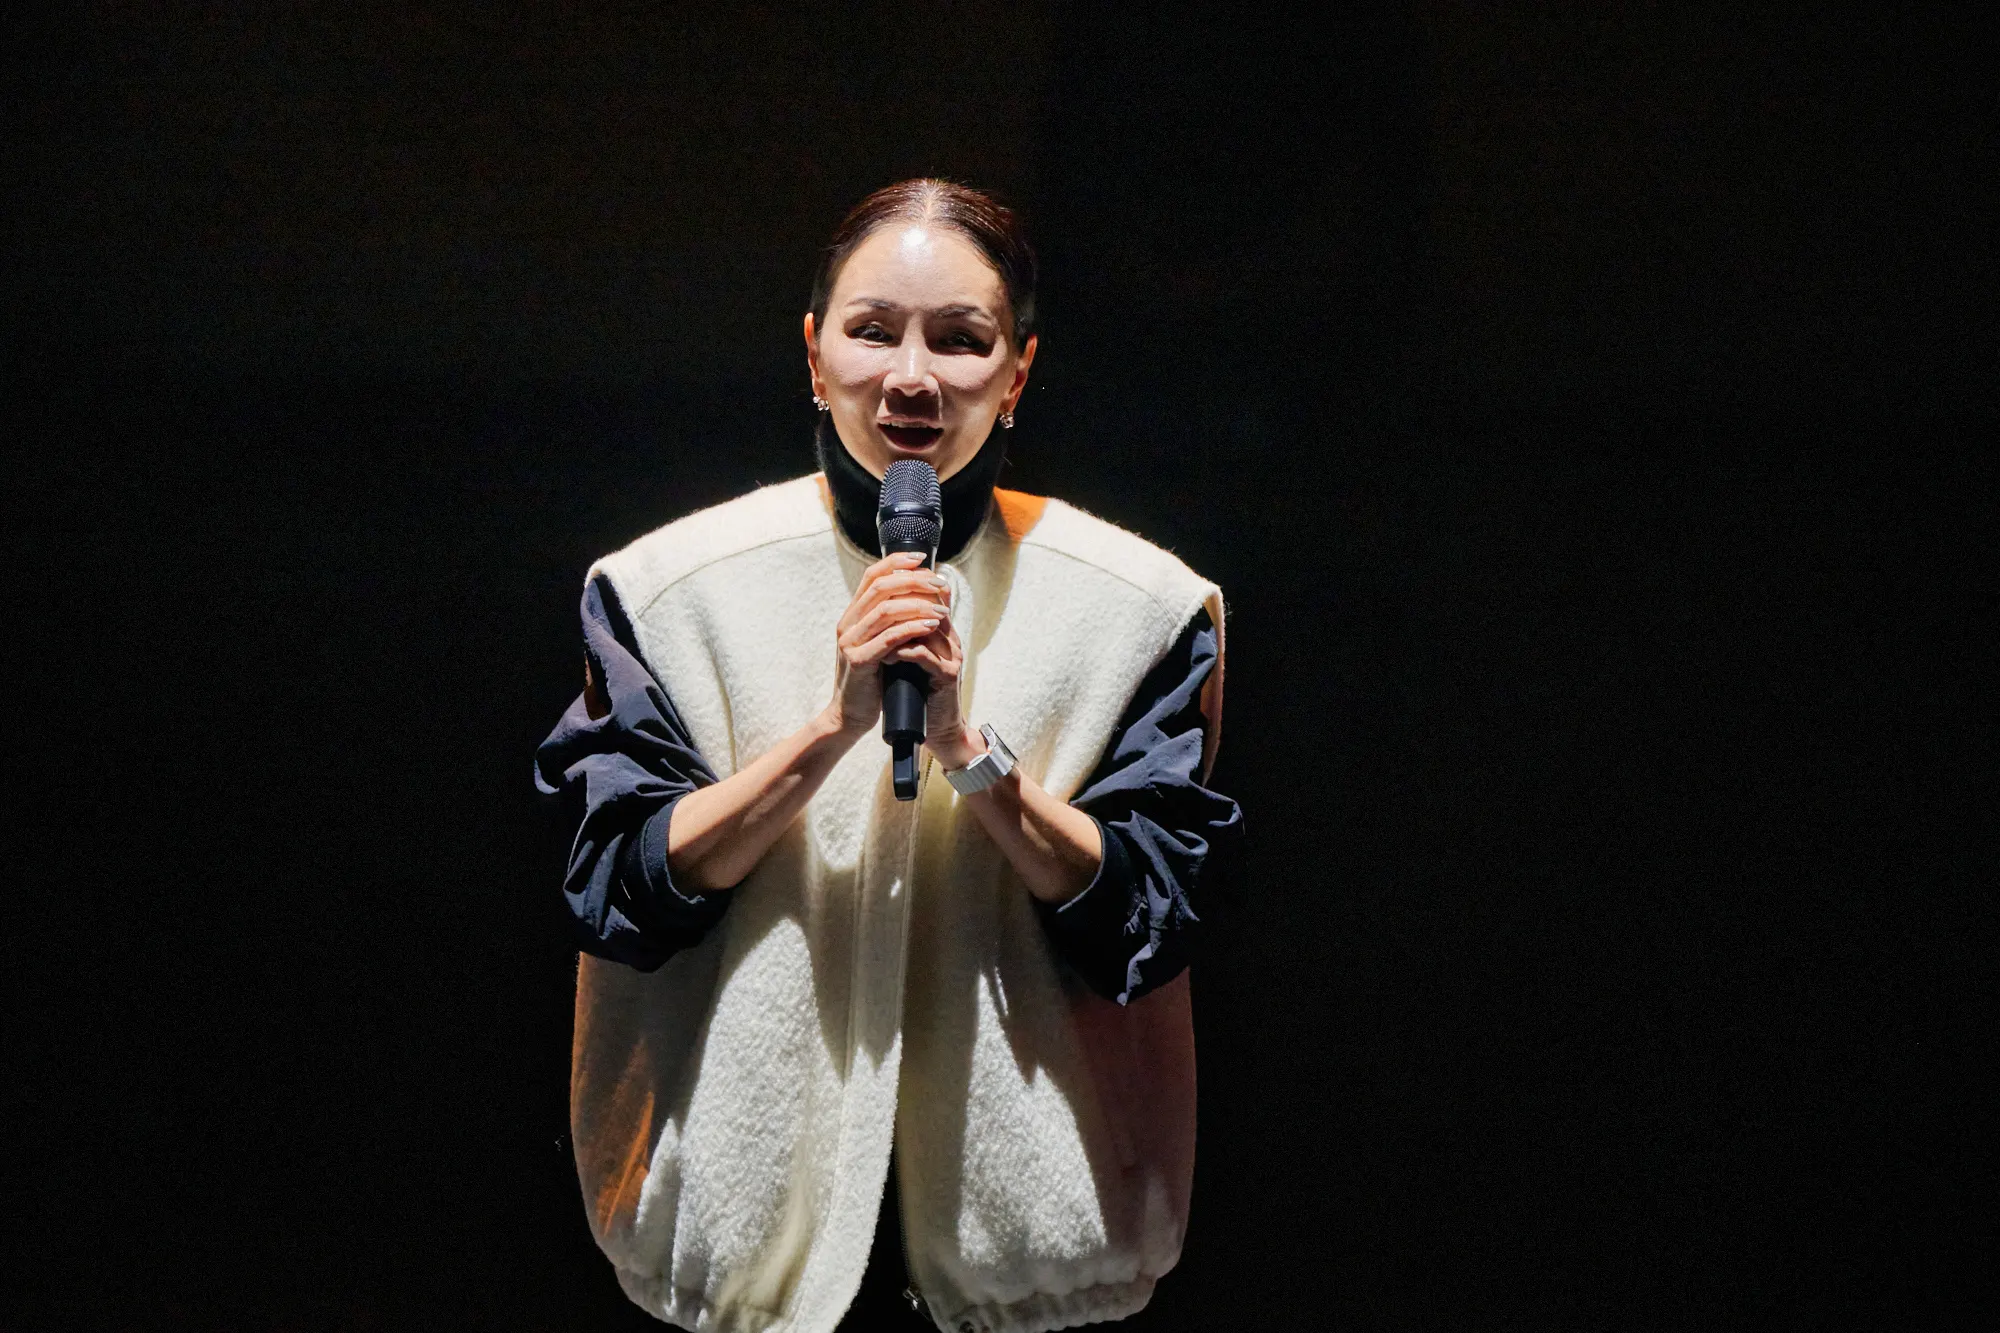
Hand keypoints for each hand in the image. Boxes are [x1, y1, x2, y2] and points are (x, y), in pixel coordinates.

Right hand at [826, 551, 953, 735]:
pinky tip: (931, 627)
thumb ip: (893, 622)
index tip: (922, 559)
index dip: (896, 562)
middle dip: (915, 582)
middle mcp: (848, 624)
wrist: (850, 715)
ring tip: (943, 611)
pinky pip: (889, 638)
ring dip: (919, 607)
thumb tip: (923, 595)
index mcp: (852, 616)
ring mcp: (850, 642)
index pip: (872, 576)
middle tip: (941, 585)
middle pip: (881, 588)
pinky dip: (913, 629)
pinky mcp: (858, 661)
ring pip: (886, 611)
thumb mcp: (880, 644)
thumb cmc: (872, 680)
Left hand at [891, 591, 982, 770]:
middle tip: (872, 605)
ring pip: (925, 627)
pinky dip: (902, 651)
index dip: (909, 586)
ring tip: (875, 631)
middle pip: (930, 605)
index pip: (932, 595)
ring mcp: (951, 657)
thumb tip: (879, 617)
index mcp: (943, 633)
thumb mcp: (910, 660)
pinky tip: (887, 655)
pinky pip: (923, 654)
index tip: (880, 586)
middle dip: (900, 602)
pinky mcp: (947, 675)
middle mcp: (950, 640)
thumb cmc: (919, 696)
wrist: (938, 731)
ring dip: (897, 626)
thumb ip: (903, 637)